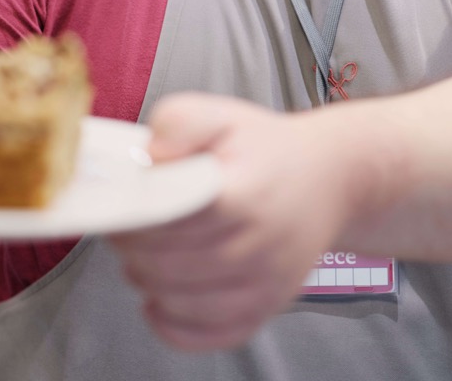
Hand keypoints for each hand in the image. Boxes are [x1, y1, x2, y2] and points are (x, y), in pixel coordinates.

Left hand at [110, 93, 344, 350]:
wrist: (329, 177)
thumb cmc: (267, 148)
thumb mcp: (223, 114)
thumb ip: (178, 122)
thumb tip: (147, 158)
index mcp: (245, 194)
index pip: (170, 220)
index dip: (134, 216)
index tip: (121, 203)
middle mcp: (260, 246)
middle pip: (167, 264)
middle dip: (132, 247)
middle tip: (124, 226)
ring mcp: (265, 284)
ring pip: (179, 302)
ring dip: (145, 280)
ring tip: (140, 254)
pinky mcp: (266, 309)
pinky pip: (207, 336)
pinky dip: (171, 325)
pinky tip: (158, 298)